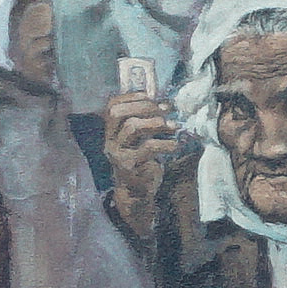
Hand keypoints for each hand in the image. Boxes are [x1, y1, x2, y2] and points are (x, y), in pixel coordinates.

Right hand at [95, 85, 189, 238]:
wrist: (136, 191)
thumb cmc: (142, 159)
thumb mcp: (140, 138)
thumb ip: (146, 121)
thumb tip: (166, 103)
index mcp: (111, 130)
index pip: (112, 105)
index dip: (132, 97)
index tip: (153, 97)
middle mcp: (110, 139)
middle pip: (118, 113)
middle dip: (145, 107)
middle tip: (166, 110)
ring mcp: (117, 152)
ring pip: (132, 127)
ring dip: (157, 123)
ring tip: (174, 126)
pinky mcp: (129, 165)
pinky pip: (147, 148)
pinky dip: (165, 144)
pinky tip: (176, 145)